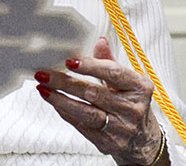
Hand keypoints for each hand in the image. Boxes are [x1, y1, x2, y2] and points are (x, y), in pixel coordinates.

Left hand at [34, 38, 166, 164]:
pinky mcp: (109, 143)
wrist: (142, 139)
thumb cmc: (130, 102)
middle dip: (66, 83)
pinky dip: (65, 112)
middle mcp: (132, 109)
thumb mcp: (127, 80)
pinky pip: (81, 126)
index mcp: (139, 87)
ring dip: (60, 99)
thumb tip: (99, 41)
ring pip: (85, 112)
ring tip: (42, 88)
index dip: (91, 66)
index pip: (113, 73)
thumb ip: (110, 61)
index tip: (69, 61)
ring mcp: (121, 128)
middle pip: (94, 93)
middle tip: (44, 74)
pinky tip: (53, 102)